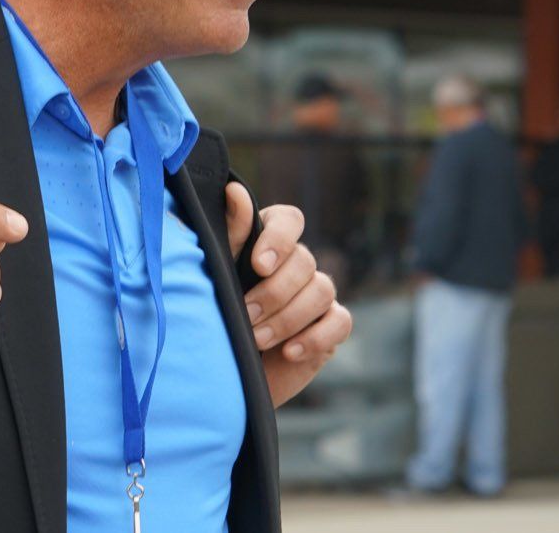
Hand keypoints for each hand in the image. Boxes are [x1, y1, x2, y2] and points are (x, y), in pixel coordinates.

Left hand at [225, 183, 352, 406]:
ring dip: (288, 317)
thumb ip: (230, 234)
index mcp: (269, 240)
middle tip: (246, 314)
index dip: (279, 239)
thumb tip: (234, 190)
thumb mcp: (219, 272)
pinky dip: (316, 336)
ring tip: (258, 338)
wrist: (226, 368)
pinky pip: (340, 321)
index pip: (289, 220)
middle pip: (304, 261)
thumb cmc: (219, 311)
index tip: (258, 265)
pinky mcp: (331, 324)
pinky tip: (290, 351)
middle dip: (273, 292)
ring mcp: (318, 292)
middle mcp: (297, 262)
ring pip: (322, 290)